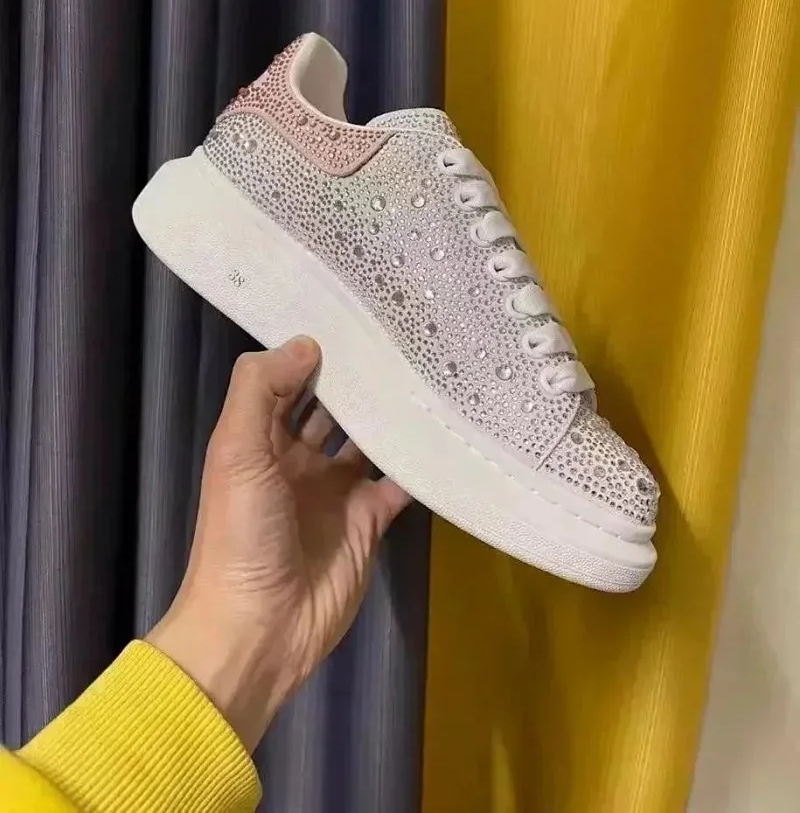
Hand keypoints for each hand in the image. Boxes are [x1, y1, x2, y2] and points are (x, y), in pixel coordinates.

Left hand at [147, 337, 409, 751]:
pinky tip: (444, 433)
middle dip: (359, 378)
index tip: (352, 314)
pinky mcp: (368, 521)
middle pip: (333, 407)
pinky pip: (398, 483)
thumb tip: (308, 342)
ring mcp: (336, 490)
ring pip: (369, 440)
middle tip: (404, 335)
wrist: (259, 628)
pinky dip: (419, 463)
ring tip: (429, 371)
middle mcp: (298, 458)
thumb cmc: (240, 533)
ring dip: (391, 414)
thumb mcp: (236, 451)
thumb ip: (262, 390)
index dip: (313, 350)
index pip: (289, 382)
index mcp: (261, 439)